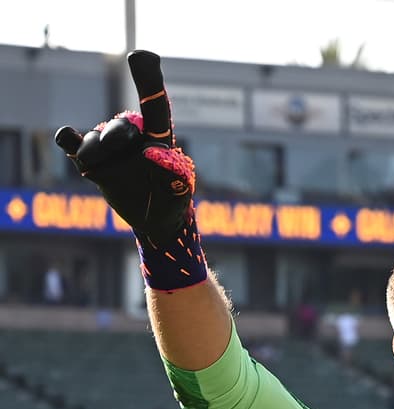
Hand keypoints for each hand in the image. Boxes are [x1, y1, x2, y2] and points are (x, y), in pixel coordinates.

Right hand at [54, 50, 194, 246]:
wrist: (154, 218)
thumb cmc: (171, 199)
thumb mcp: (178, 190)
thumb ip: (171, 173)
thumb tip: (152, 151)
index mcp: (158, 137)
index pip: (155, 106)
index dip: (149, 80)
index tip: (143, 55)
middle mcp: (132, 137)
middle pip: (119, 126)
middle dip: (115, 137)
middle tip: (125, 154)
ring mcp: (110, 147)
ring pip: (95, 139)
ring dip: (95, 152)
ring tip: (105, 170)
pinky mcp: (93, 161)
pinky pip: (74, 144)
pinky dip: (68, 140)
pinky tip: (65, 136)